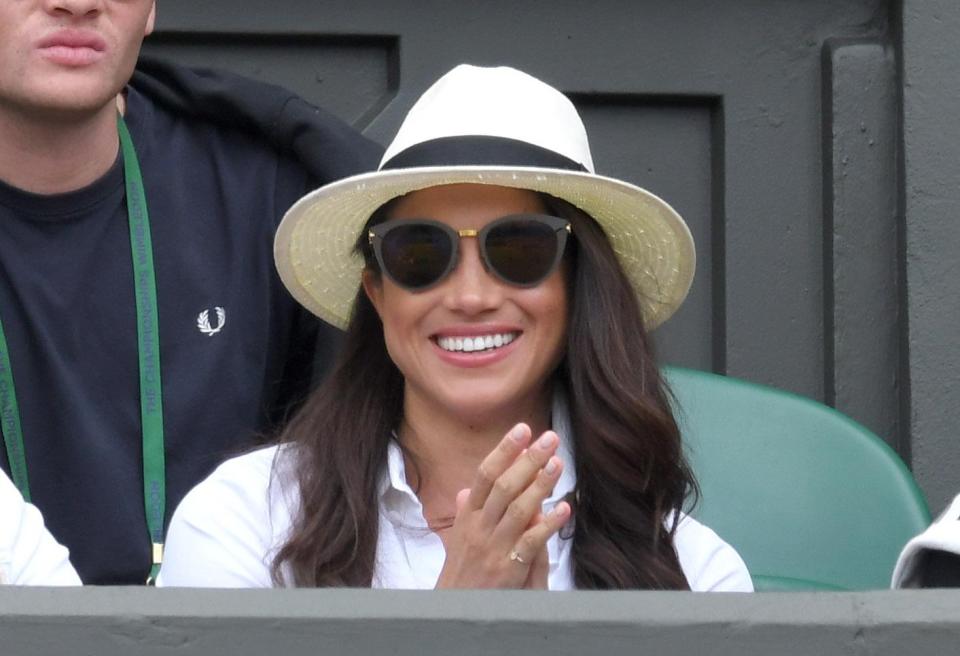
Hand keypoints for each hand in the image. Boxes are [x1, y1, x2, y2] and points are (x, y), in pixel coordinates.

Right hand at [434, 423, 571, 588]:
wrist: (456, 610)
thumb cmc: (462, 571)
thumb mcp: (458, 539)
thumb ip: (466, 513)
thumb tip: (467, 490)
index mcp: (468, 516)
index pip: (485, 475)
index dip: (504, 450)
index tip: (523, 429)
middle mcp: (479, 528)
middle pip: (504, 486)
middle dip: (528, 459)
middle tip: (549, 438)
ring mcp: (493, 547)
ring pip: (518, 510)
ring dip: (540, 485)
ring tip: (558, 463)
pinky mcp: (508, 568)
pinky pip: (531, 542)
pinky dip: (548, 524)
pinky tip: (564, 509)